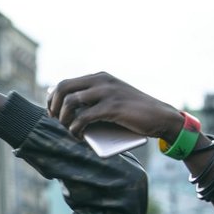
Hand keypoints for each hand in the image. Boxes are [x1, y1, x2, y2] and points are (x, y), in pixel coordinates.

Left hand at [47, 72, 183, 142]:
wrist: (160, 117)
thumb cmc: (133, 113)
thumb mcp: (111, 99)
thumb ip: (94, 100)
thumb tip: (66, 113)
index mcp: (100, 77)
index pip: (65, 83)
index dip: (53, 99)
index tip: (52, 113)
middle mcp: (102, 81)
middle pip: (63, 89)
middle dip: (54, 107)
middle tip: (56, 122)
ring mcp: (107, 92)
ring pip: (71, 102)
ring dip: (63, 119)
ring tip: (68, 130)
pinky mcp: (113, 107)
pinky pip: (84, 118)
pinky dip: (75, 129)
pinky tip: (78, 136)